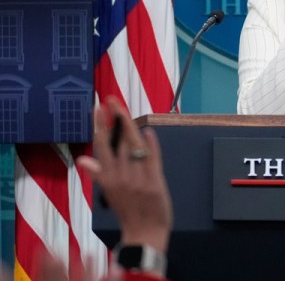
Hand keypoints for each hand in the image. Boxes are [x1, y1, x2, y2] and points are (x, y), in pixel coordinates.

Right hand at [77, 98, 172, 253]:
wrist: (144, 232)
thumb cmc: (128, 211)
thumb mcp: (109, 193)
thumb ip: (98, 174)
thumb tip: (82, 160)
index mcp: (108, 177)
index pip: (101, 146)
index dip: (99, 125)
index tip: (97, 108)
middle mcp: (121, 175)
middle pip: (118, 140)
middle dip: (115, 117)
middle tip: (111, 99)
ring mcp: (138, 178)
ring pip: (134, 146)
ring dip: (131, 126)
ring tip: (124, 110)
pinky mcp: (155, 181)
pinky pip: (153, 158)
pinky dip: (152, 144)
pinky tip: (149, 131)